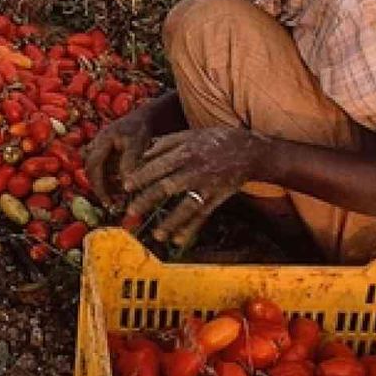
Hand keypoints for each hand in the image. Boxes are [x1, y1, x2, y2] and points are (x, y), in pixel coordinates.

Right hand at [83, 108, 153, 206]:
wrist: (143, 117)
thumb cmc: (140, 129)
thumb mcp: (137, 145)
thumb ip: (129, 162)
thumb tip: (124, 184)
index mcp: (102, 140)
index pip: (94, 166)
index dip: (98, 185)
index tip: (107, 200)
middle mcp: (96, 144)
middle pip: (91, 169)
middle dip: (99, 187)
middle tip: (110, 203)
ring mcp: (99, 147)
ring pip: (96, 170)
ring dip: (103, 184)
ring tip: (116, 197)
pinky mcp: (104, 151)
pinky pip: (102, 168)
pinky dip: (108, 179)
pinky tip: (118, 187)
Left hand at [121, 127, 269, 245]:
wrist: (250, 150)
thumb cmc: (215, 140)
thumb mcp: (191, 134)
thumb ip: (167, 143)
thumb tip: (143, 153)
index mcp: (186, 151)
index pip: (159, 165)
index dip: (142, 176)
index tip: (126, 186)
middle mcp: (196, 170)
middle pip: (169, 186)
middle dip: (149, 199)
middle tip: (132, 211)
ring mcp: (208, 186)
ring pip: (187, 206)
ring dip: (172, 221)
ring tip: (156, 235)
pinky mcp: (219, 198)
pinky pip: (203, 215)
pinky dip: (191, 228)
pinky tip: (178, 240)